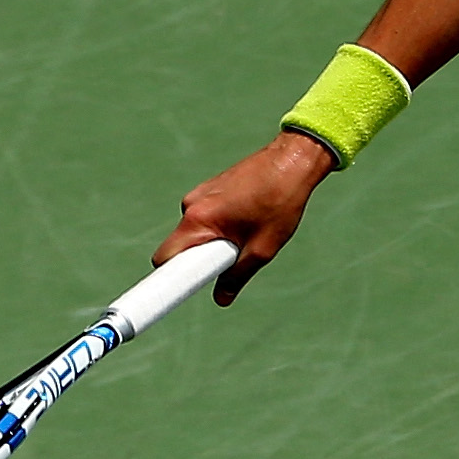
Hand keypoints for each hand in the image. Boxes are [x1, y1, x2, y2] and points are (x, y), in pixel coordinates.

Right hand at [157, 134, 333, 302]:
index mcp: (198, 219)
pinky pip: (205, 218)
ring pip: (196, 232)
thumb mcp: (262, 249)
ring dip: (214, 241)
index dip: (169, 279)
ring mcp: (199, 194)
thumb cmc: (280, 202)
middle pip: (180, 246)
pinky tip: (248, 218)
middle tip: (232, 259)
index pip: (166, 258)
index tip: (175, 292)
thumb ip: (238, 276)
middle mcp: (191, 204)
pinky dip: (220, 226)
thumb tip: (222, 298)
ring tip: (249, 232)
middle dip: (200, 260)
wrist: (292, 161)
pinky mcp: (209, 188)